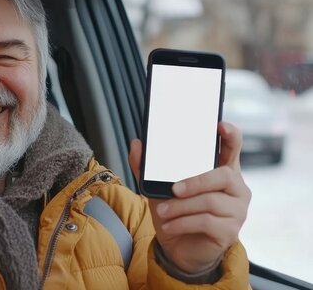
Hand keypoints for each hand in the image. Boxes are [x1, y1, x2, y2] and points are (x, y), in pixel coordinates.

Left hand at [129, 122, 251, 273]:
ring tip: (163, 211)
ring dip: (181, 207)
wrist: (179, 248)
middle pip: (224, 176)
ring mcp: (237, 211)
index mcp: (221, 171)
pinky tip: (170, 225)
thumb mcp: (158, 188)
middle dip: (195, 182)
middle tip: (173, 189)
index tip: (220, 126)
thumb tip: (136, 144)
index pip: (233, 147)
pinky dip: (183, 222)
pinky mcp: (230, 231)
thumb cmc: (176, 213)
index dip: (231, 135)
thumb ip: (148, 167)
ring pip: (210, 201)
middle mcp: (236, 188)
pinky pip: (207, 222)